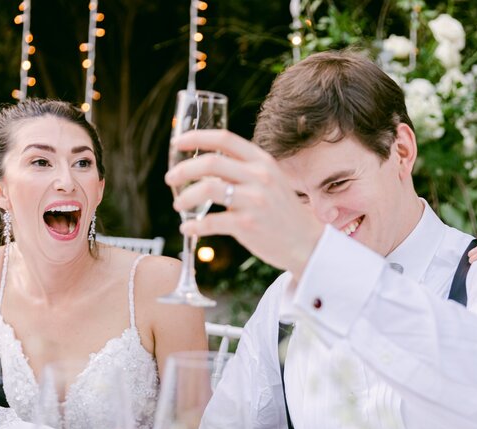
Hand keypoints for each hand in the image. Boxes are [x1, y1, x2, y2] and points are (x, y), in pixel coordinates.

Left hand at [165, 130, 323, 278]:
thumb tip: (206, 164)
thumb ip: (245, 169)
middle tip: (170, 179)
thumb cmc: (281, 212)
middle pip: (210, 162)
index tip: (177, 143)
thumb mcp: (270, 180)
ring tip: (178, 205)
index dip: (196, 138)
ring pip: (207, 188)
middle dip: (183, 170)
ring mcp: (255, 200)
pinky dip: (193, 225)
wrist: (305, 242)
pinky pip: (211, 221)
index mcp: (262, 161)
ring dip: (186, 196)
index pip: (224, 139)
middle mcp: (260, 176)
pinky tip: (188, 228)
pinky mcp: (248, 224)